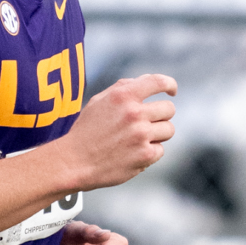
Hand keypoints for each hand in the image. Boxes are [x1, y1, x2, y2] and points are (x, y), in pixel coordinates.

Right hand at [61, 74, 176, 190]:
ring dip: (157, 134)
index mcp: (123, 95)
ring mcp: (141, 135)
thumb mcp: (99, 101)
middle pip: (168, 109)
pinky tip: (132, 154)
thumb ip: (123, 88)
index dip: (170, 84)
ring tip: (138, 140)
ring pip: (169, 130)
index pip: (158, 82)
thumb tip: (147, 82)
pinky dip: (150, 153)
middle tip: (147, 124)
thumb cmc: (86, 131)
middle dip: (161, 116)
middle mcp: (134, 113)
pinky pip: (160, 150)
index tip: (172, 91)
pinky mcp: (144, 155)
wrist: (73, 162)